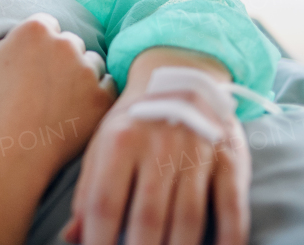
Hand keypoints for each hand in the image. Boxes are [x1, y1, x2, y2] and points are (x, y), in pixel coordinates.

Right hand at [0, 12, 116, 171]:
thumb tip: (11, 45)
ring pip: (93, 64)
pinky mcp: (102, 99)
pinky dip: (97, 97)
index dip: (40, 43)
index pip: (47, 24)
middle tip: (49, 83)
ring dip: (83, 76)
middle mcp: (64, 44)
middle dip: (63, 58)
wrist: (7, 150)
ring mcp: (87, 71)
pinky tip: (80, 110)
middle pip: (71, 43)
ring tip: (65, 99)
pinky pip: (108, 89)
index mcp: (34, 30)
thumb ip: (2, 46)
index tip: (36, 59)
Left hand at [62, 49, 250, 244]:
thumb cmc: (132, 121)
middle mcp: (157, 147)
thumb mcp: (101, 144)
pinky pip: (232, 208)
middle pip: (147, 218)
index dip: (99, 240)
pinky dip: (229, 239)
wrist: (180, 75)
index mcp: (118, 142)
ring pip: (188, 218)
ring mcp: (196, 154)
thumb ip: (87, 192)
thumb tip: (71, 237)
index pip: (104, 203)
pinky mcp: (230, 160)